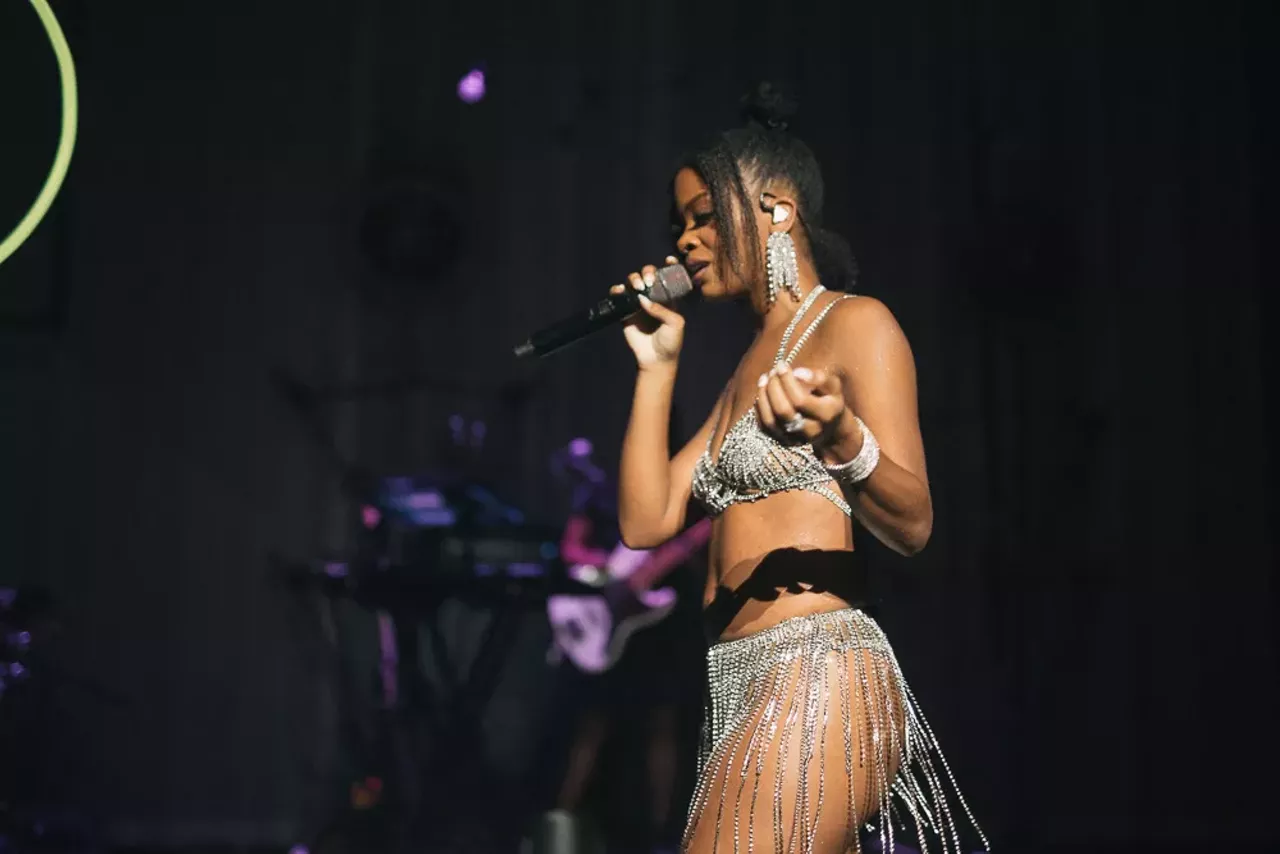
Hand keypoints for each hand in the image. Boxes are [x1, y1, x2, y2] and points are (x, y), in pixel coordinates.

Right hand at [610, 255, 684, 369]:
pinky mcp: (625, 311)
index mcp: (669, 297)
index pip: (668, 277)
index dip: (669, 265)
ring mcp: (638, 303)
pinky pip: (619, 296)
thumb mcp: (675, 323)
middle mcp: (653, 297)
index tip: (669, 259)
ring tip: (638, 288)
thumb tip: (644, 299)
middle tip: (648, 282)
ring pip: (633, 281)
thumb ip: (662, 309)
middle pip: (648, 275)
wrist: (656, 359)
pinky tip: (621, 290)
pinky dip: (618, 290)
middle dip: (648, 272)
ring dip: (634, 279)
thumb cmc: (671, 341)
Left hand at [755, 364, 863, 458]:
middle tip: (772, 371)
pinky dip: (760, 408)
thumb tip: (798, 372)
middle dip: (773, 388)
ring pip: (771, 421)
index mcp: (826, 415)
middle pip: (783, 411)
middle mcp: (811, 431)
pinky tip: (762, 392)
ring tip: (764, 379)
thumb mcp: (833, 386)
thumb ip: (819, 378)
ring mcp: (795, 439)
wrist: (829, 427)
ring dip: (763, 397)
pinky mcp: (783, 441)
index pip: (800, 400)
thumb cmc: (829, 399)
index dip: (787, 382)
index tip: (782, 365)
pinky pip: (764, 427)